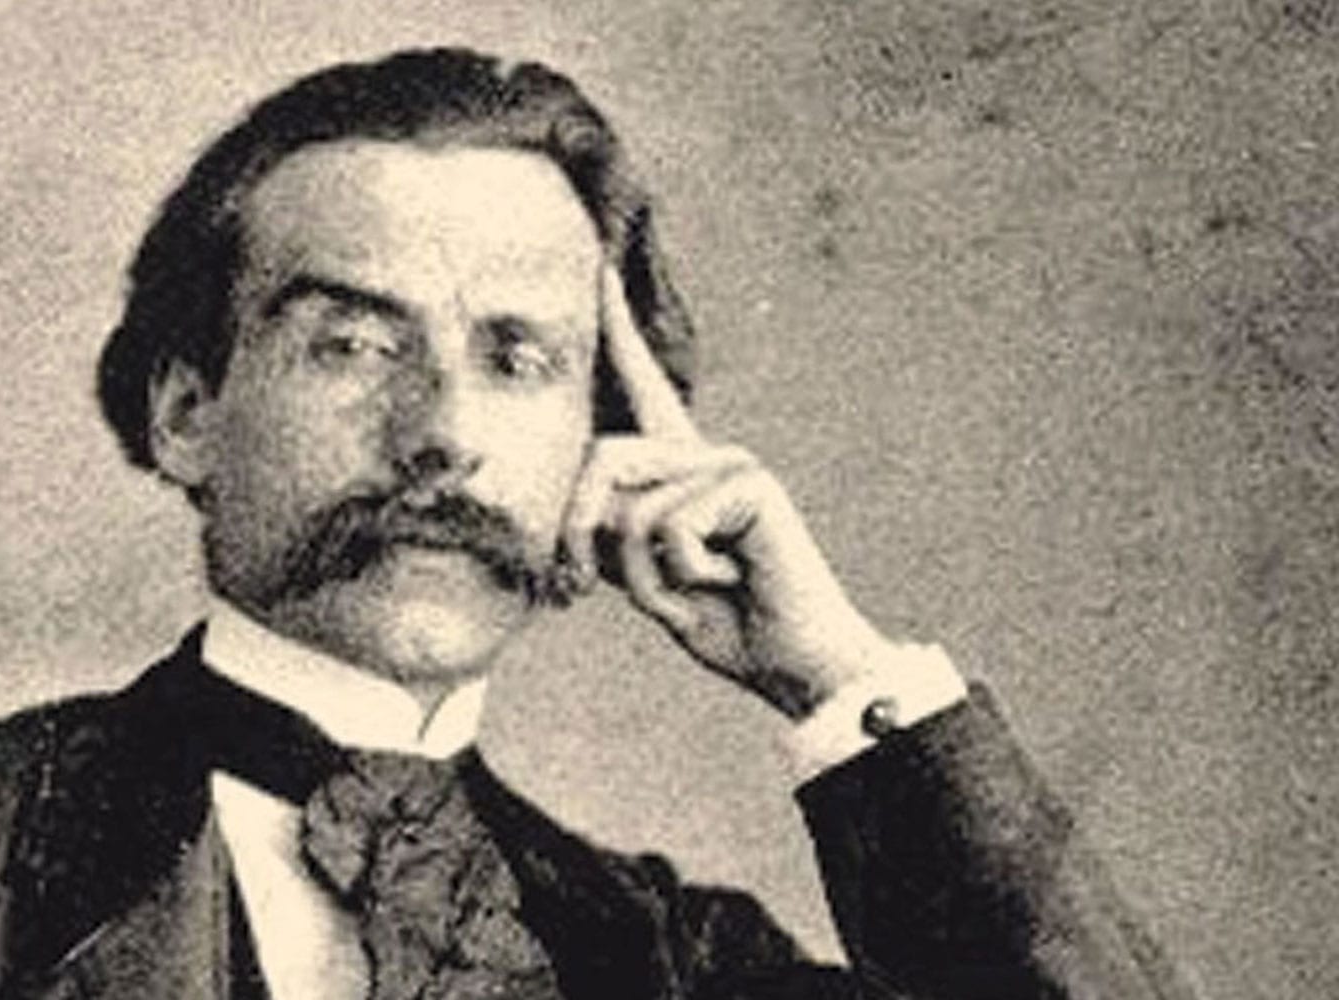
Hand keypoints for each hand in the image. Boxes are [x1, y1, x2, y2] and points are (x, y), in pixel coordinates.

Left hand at [561, 269, 900, 718]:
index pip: (641, 388)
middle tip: (581, 592)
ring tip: (696, 592)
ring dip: (641, 576)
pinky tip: (729, 581)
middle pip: (600, 461)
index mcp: (676, 469)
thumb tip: (585, 489)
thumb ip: (608, 529)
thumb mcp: (643, 574)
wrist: (791, 663)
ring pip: (629, 508)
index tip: (595, 266)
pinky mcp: (750, 483)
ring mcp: (730, 463)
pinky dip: (682, 576)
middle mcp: (702, 454)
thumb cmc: (721, 622)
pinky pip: (670, 528)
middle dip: (576, 535)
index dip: (616, 330)